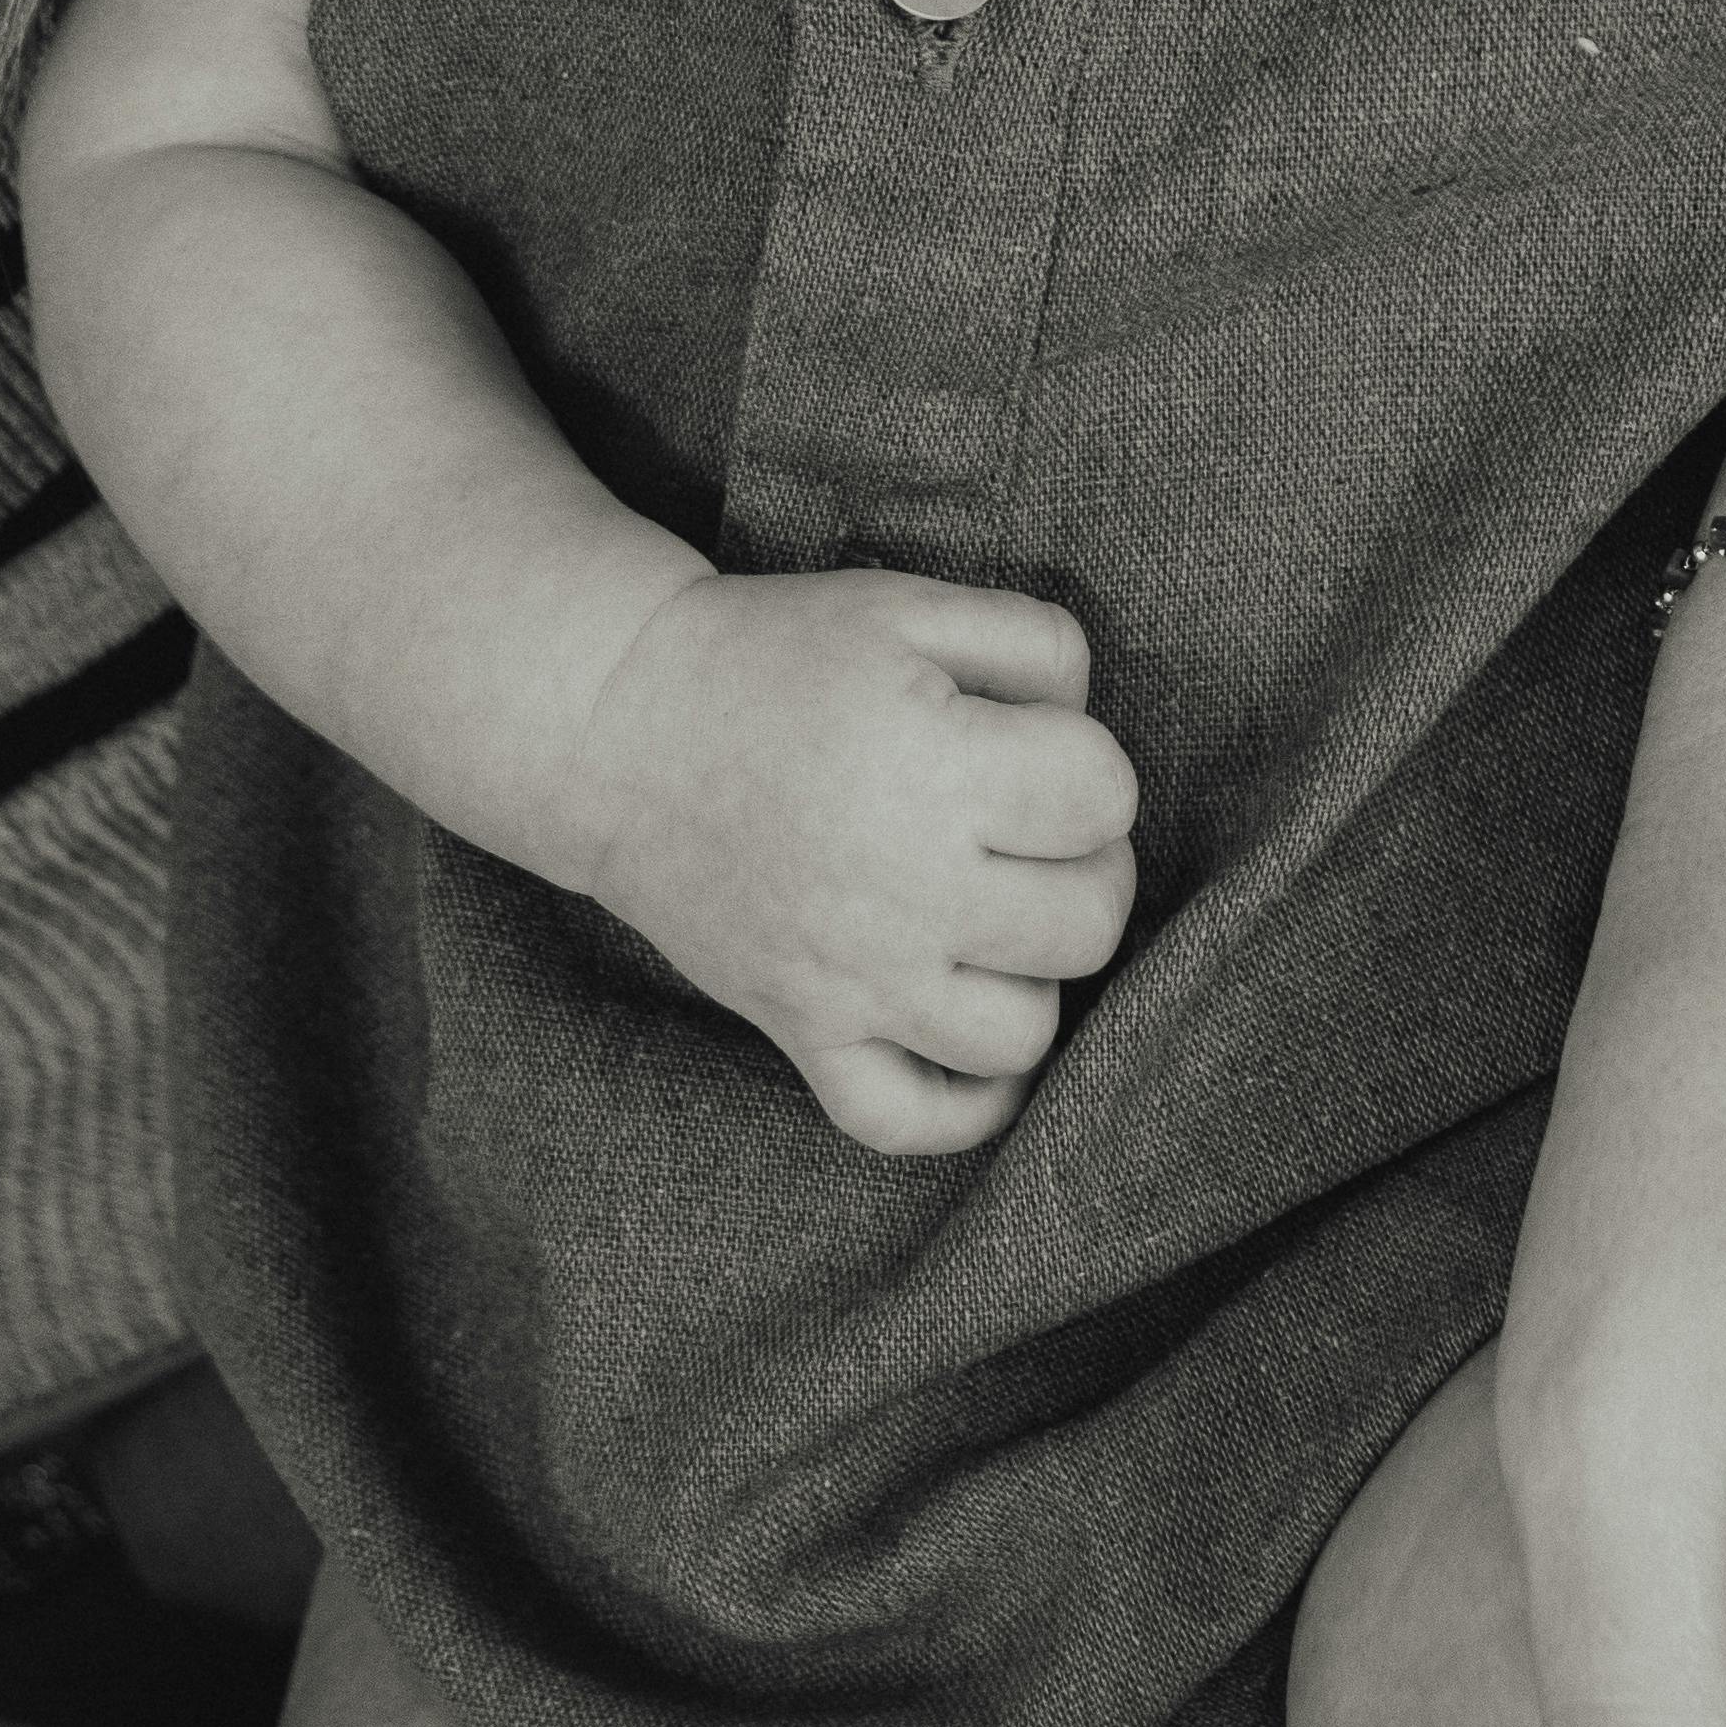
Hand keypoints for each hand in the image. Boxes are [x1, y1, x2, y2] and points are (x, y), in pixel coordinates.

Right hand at [563, 565, 1138, 1153]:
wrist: (621, 726)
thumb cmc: (775, 657)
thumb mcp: (911, 604)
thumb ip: (1037, 645)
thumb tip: (1091, 731)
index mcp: (935, 770)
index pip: (1104, 797)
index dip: (1088, 763)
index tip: (1037, 748)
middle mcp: (902, 890)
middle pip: (1088, 921)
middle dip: (1085, 865)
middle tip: (1030, 828)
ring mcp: (852, 981)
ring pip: (1024, 1033)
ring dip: (1030, 972)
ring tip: (990, 914)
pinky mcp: (803, 1034)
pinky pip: (912, 1121)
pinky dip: (963, 1102)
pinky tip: (969, 1028)